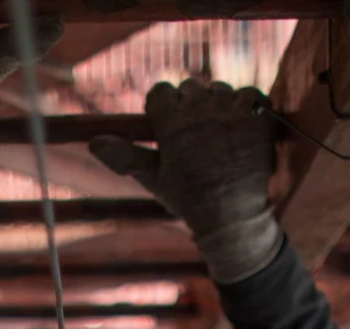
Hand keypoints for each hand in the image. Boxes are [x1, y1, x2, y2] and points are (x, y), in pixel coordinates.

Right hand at [90, 80, 280, 284]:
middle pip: (189, 89)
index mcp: (172, 124)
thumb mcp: (153, 179)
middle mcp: (201, 110)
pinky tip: (239, 130)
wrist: (233, 218)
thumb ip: (125, 156)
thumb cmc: (189, 200)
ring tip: (218, 137)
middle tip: (194, 138)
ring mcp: (230, 110)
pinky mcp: (256, 115)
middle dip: (189, 108)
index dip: (163, 110)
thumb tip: (94, 143)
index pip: (160, 92)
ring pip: (218, 90)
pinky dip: (245, 108)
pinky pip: (248, 94)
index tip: (168, 129)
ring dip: (217, 106)